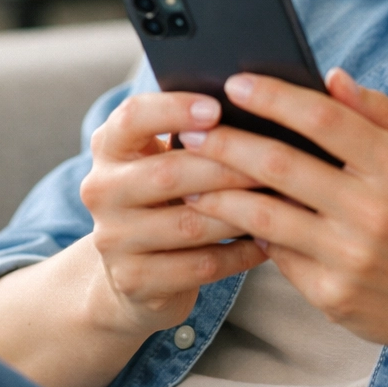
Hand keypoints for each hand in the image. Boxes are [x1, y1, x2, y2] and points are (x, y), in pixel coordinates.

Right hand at [78, 91, 268, 338]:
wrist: (133, 269)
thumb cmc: (170, 192)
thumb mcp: (168, 155)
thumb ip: (198, 130)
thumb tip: (260, 104)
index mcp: (110, 146)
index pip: (132, 117)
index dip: (174, 109)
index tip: (217, 107)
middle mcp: (101, 190)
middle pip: (168, 173)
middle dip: (228, 166)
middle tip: (278, 160)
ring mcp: (113, 240)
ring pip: (189, 224)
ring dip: (242, 212)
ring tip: (286, 200)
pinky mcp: (134, 281)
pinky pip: (199, 266)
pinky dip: (240, 253)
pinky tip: (270, 240)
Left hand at [178, 69, 387, 364]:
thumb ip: (382, 113)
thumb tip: (332, 78)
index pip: (324, 119)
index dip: (275, 98)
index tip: (237, 83)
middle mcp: (373, 210)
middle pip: (282, 165)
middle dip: (228, 141)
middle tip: (192, 128)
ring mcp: (350, 256)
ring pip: (266, 214)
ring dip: (220, 191)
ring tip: (190, 175)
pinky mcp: (332, 294)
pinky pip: (278, 254)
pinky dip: (250, 231)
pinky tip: (228, 215)